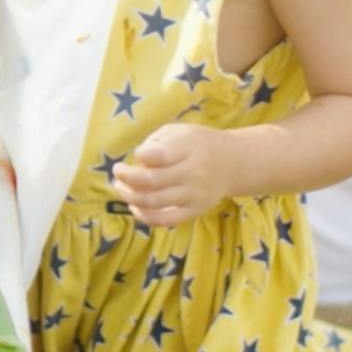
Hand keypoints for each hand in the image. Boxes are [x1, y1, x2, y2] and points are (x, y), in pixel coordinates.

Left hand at [113, 124, 243, 226]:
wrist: (233, 163)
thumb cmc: (198, 144)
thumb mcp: (179, 131)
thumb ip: (156, 142)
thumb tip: (136, 163)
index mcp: (189, 147)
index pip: (160, 155)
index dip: (141, 155)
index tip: (136, 153)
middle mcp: (193, 172)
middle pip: (152, 180)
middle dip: (127, 177)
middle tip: (117, 172)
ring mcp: (194, 195)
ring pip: (155, 202)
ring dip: (130, 196)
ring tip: (121, 188)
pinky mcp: (194, 211)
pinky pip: (166, 220)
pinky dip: (145, 216)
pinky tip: (134, 206)